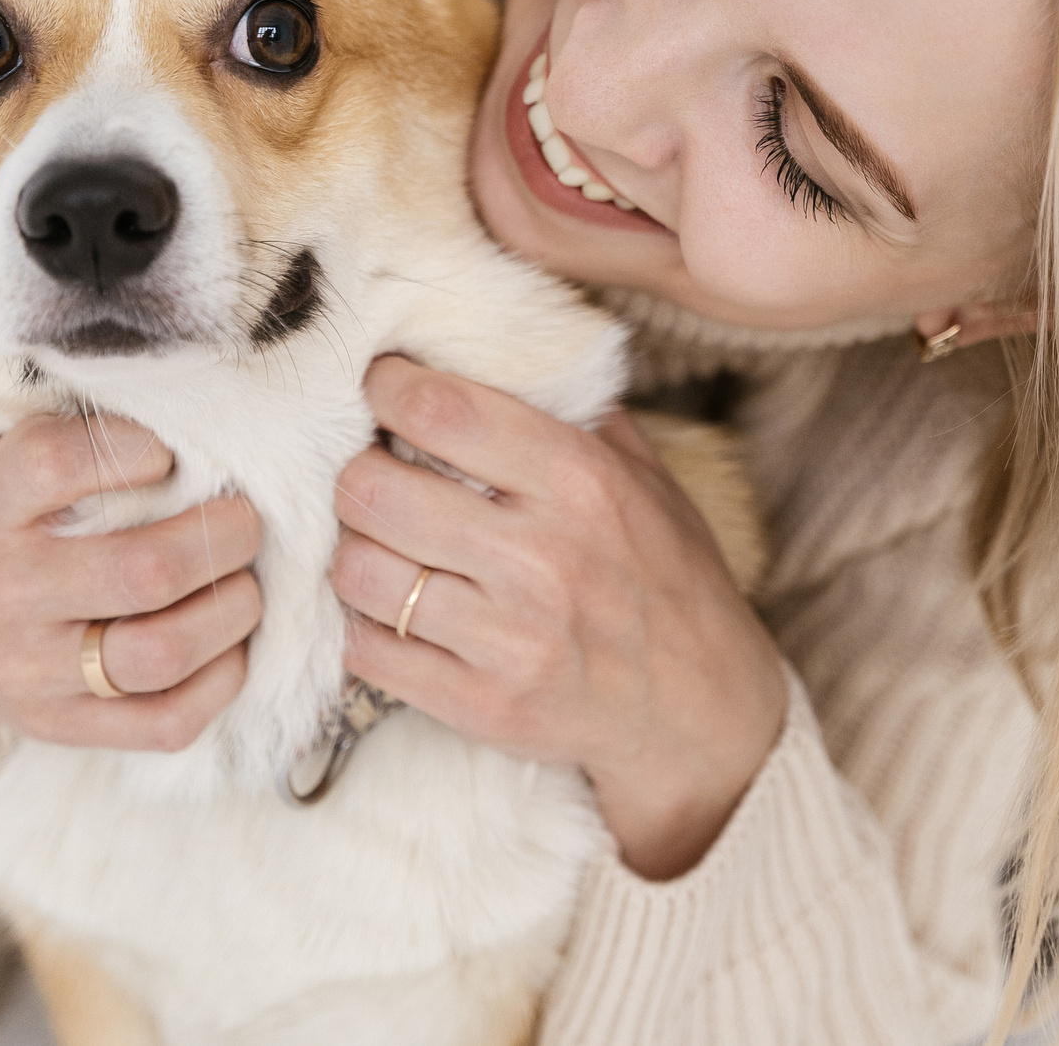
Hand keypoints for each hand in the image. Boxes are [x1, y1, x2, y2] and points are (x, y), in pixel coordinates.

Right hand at [0, 415, 263, 749]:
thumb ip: (42, 394)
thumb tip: (137, 350)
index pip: (58, 464)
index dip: (131, 449)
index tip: (168, 449)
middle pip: (141, 572)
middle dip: (222, 536)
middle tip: (247, 515)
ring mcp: (28, 671)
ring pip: (160, 653)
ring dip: (231, 610)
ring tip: (246, 578)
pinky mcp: (61, 727)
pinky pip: (165, 722)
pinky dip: (220, 681)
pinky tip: (230, 643)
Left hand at [331, 356, 788, 879]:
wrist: (703, 712)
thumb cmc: (669, 579)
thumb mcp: (646, 478)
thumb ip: (574, 413)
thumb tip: (492, 347)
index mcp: (580, 481)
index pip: (441, 410)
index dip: (387, 387)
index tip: (380, 388)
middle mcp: (541, 557)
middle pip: (375, 489)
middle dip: (356, 473)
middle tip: (371, 474)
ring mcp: (509, 639)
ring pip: (358, 572)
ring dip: (355, 551)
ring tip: (381, 545)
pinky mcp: (482, 707)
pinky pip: (368, 652)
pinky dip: (364, 626)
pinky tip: (391, 612)